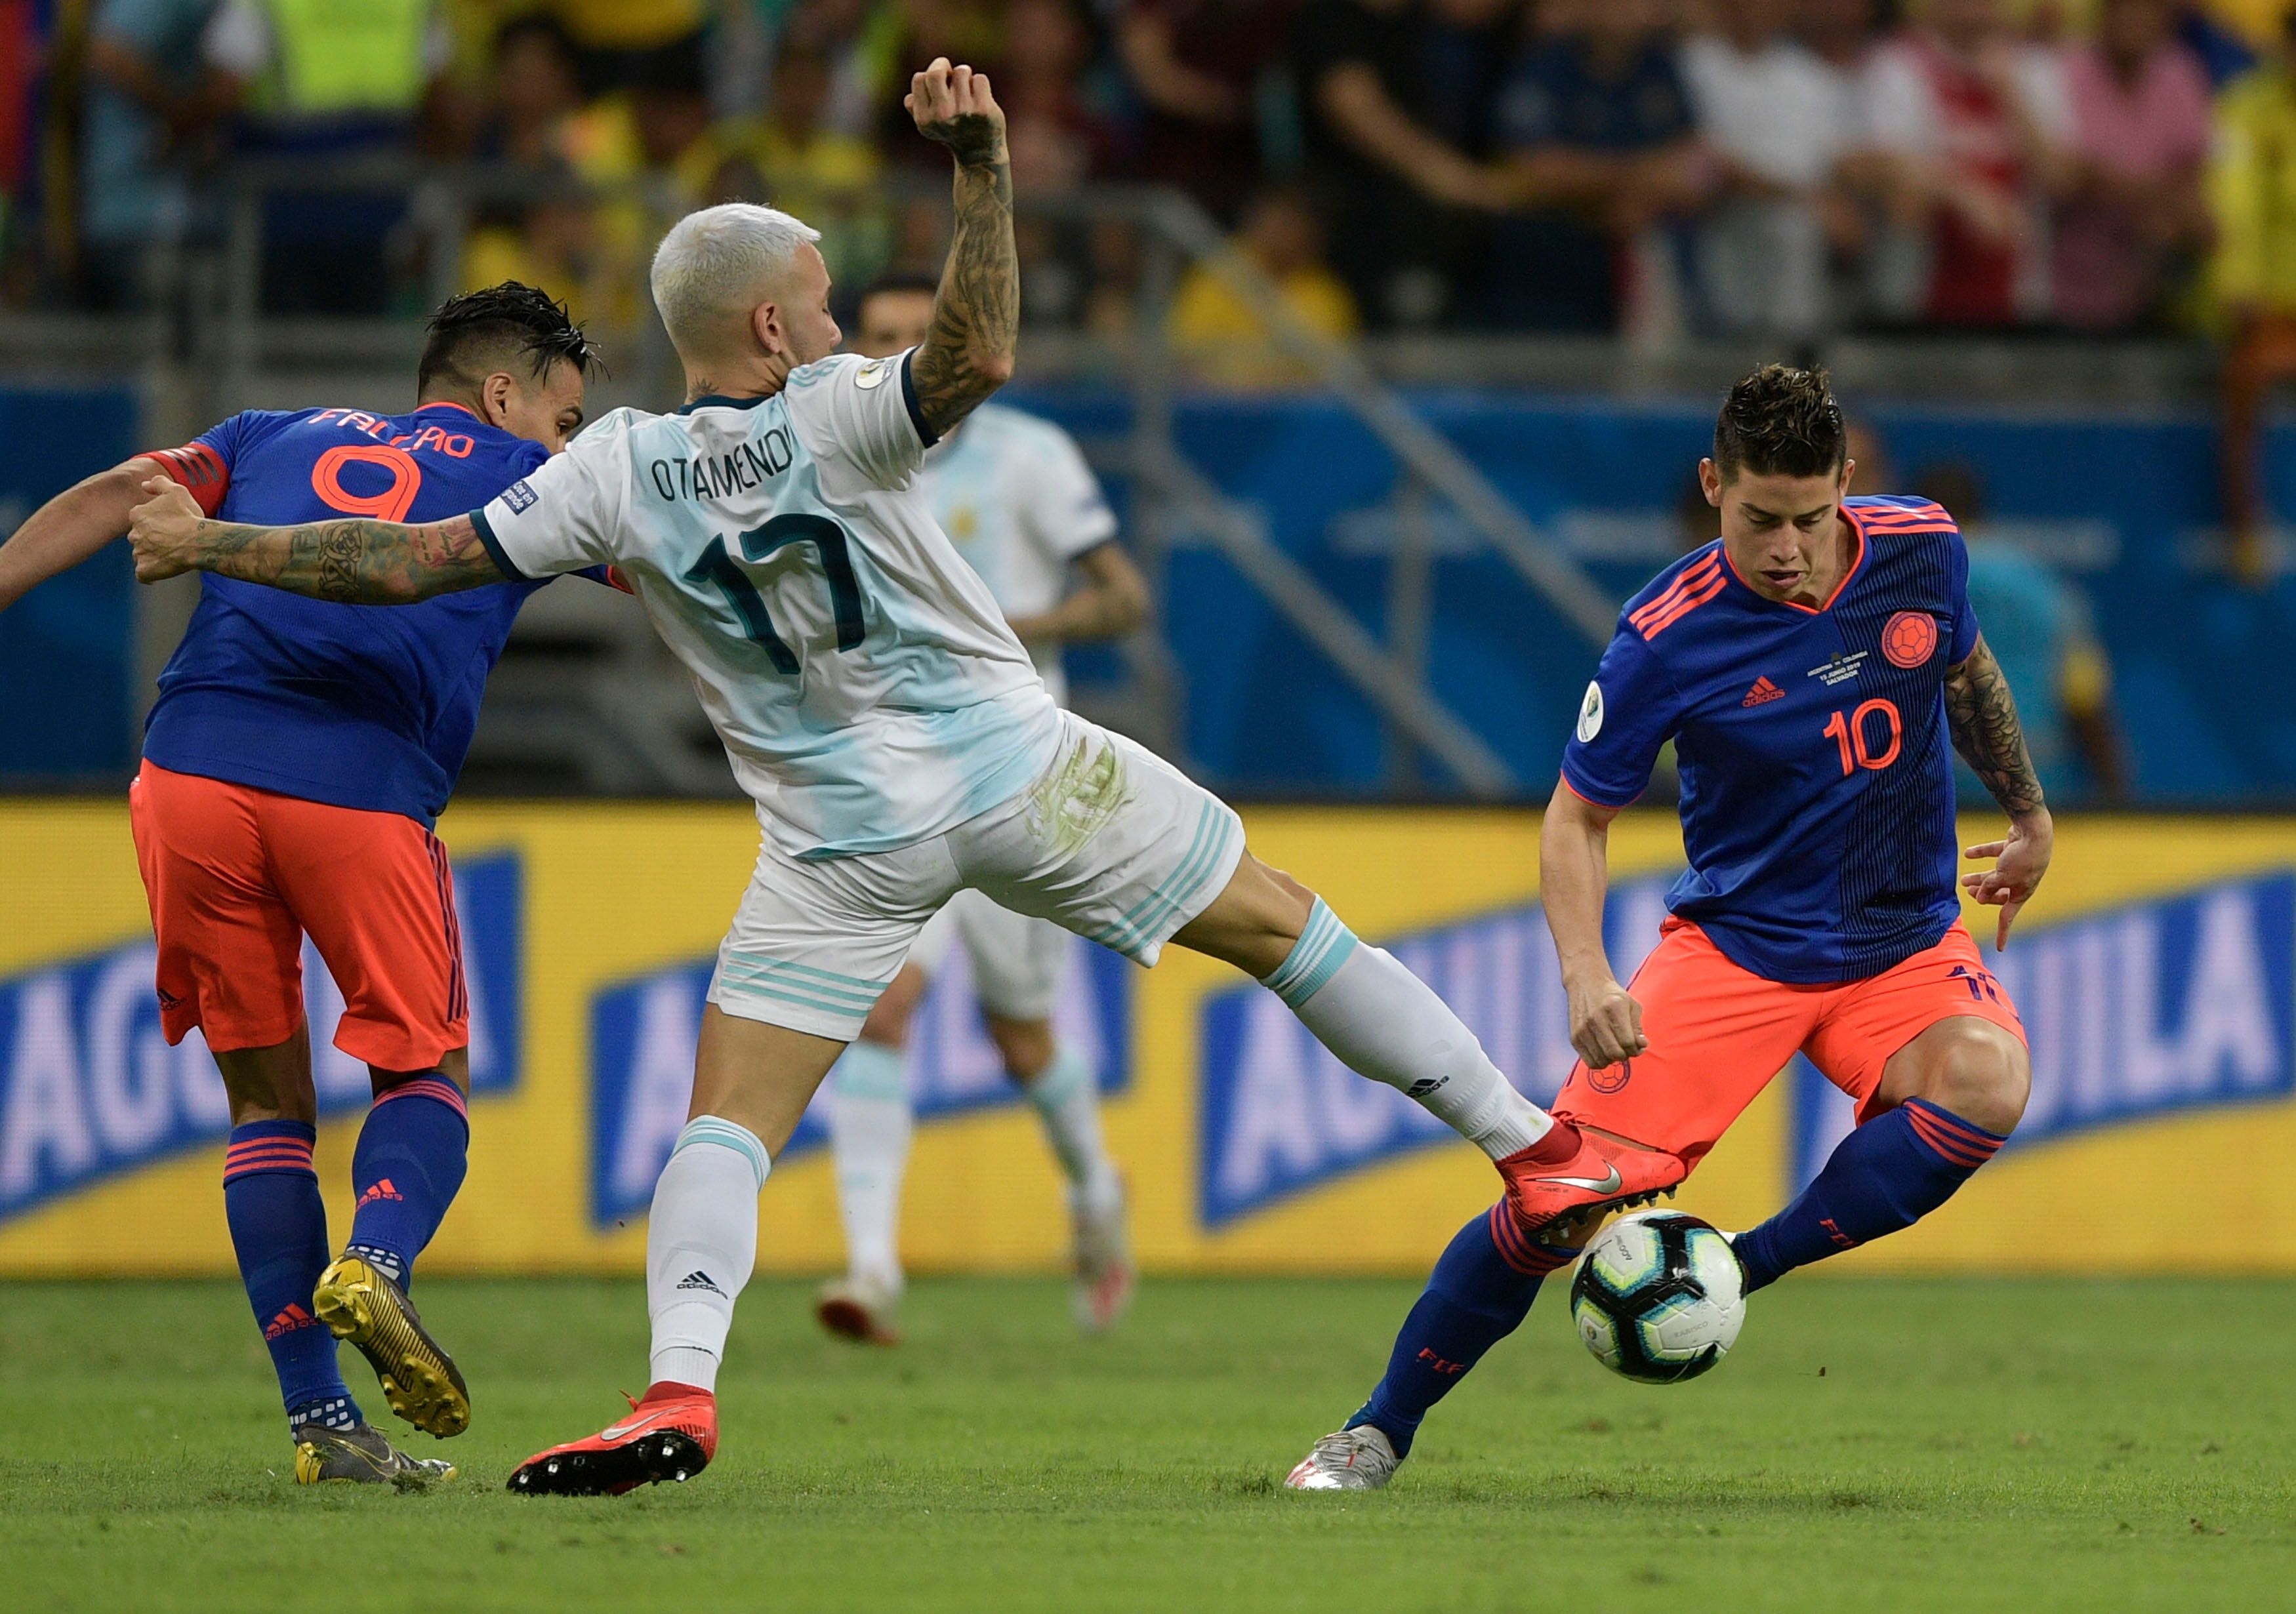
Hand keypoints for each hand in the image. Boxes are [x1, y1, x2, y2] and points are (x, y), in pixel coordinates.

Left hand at [128, 476, 203, 582]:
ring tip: (171, 554)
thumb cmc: (189, 516)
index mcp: (137, 514)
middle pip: (139, 536)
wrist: (199, 542)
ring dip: (151, 555)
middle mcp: (133, 534)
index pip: (140, 518)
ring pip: (141, 554)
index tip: (169, 524)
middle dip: (151, 538)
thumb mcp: (177, 491)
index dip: (155, 521)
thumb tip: (144, 484)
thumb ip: (158, 483)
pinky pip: (144, 574)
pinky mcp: (145, 570)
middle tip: (172, 540)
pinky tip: (162, 570)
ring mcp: (138, 553)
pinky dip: (150, 573)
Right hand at [906, 57, 1005, 166]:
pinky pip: (979, 79)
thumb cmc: (952, 132)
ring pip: (961, 71)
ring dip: (965, 76)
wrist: (980, 154)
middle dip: (942, 64)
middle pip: (936, 72)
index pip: (919, 79)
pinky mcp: (983, 109)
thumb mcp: (929, 126)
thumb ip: (915, 109)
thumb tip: (910, 97)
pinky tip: (981, 98)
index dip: (928, 75)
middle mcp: (942, 115)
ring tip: (967, 89)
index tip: (937, 83)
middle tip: (950, 72)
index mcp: (924, 118)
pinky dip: (980, 85)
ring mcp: (963, 111)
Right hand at [1566, 972, 1645, 1070]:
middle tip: (1627, 1049)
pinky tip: (1604, 1052)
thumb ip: (1637, 1028)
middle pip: (1615, 1053)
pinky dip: (1600, 1062)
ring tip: (1615, 1049)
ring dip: (1613, 1059)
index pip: (1628, 1042)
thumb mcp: (1631, 1005)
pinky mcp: (1574, 1037)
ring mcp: (1583, 1030)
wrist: (1585, 984)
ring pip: (1603, 1060)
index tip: (1637, 1045)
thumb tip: (1641, 1046)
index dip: (1636, 1049)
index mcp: (1614, 1009)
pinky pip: (1590, 1061)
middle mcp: (1596, 1019)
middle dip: (1626, 1055)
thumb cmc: (1612, 996)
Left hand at [1962, 810, 2052, 950]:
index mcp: (2022, 892)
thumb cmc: (2021, 858)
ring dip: (1979, 878)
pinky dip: (1982, 854)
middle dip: (1984, 895)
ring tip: (1963, 880)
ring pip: (1996, 875)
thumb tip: (1981, 898)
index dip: (2002, 932)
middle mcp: (2022, 880)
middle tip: (1968, 892)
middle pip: (2000, 893)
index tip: (1999, 949)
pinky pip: (1995, 853)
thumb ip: (1989, 888)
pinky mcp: (2014, 848)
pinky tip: (1968, 854)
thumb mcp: (2002, 878)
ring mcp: (2019, 864)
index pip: (2008, 916)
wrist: (2034, 829)